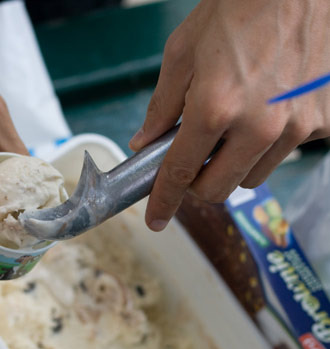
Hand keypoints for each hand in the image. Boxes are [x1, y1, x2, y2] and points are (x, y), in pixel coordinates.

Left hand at [130, 0, 329, 231]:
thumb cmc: (235, 11)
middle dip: (198, 181)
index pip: (179, 173)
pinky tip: (268, 108)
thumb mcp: (182, 54)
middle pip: (219, 188)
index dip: (163, 201)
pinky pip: (288, 151)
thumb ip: (161, 107)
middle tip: (193, 159)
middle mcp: (258, 126)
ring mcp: (296, 125)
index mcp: (214, 109)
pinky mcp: (325, 120)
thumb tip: (145, 142)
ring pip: (254, 175)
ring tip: (234, 123)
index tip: (156, 219)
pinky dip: (271, 141)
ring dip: (235, 162)